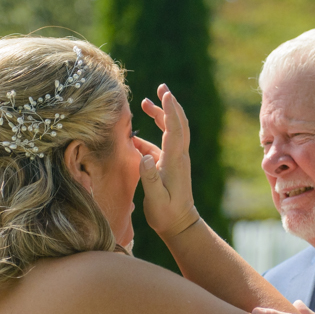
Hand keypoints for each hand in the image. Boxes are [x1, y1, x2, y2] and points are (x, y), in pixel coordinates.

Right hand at [136, 84, 199, 237]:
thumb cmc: (166, 214)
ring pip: (171, 131)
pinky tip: (134, 138)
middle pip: (178, 124)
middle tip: (162, 88)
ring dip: (161, 115)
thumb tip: (144, 156)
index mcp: (175, 161)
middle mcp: (178, 157)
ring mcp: (175, 160)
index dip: (170, 110)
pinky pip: (162, 144)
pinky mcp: (170, 165)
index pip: (175, 130)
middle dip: (170, 105)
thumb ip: (150, 178)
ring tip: (145, 103)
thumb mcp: (156, 199)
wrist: (180, 225)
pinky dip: (151, 135)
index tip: (165, 93)